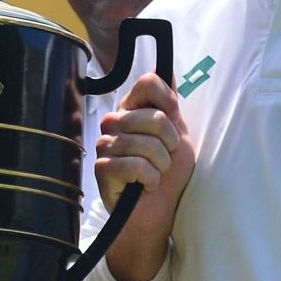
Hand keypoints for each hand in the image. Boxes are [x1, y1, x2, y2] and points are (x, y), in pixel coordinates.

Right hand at [95, 71, 194, 217]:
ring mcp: (105, 145)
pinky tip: (145, 186)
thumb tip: (169, 68)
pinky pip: (135, 166)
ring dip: (161, 165)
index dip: (167, 101)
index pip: (148, 83)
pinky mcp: (103, 169)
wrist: (157, 212)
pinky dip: (150, 179)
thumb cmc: (167, 174)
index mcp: (131, 110)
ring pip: (146, 144)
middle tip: (165, 158)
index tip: (173, 122)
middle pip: (154, 116)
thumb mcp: (177, 135)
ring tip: (156, 174)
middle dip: (170, 143)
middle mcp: (115, 123)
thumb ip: (170, 105)